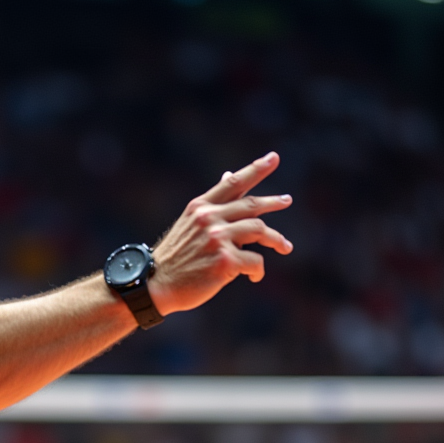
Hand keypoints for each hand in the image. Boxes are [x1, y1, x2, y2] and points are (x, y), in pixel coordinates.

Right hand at [148, 152, 292, 315]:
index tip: (273, 158)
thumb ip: (213, 204)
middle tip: (287, 200)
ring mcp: (218, 238)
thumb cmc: (176, 257)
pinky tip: (254, 276)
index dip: (256, 170)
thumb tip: (229, 175)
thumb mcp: (190, 223)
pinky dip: (258, 270)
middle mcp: (209, 218)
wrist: (156, 285)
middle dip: (273, 202)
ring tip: (286, 247)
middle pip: (252, 206)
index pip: (233, 183)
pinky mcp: (225, 261)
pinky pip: (255, 261)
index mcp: (201, 207)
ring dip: (277, 241)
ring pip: (260, 231)